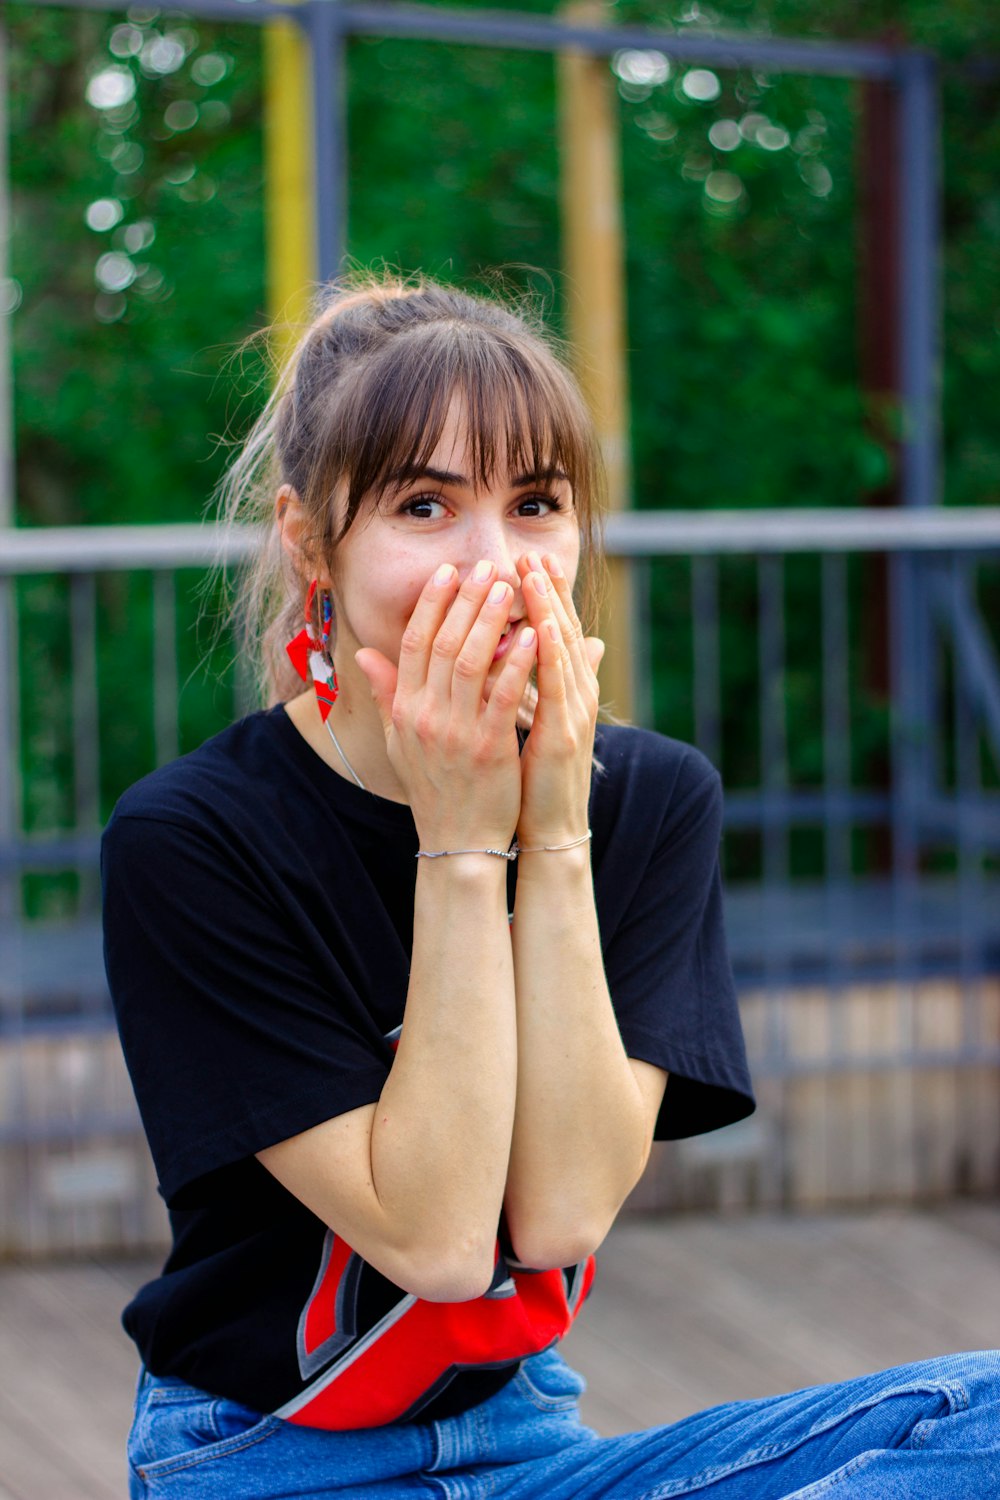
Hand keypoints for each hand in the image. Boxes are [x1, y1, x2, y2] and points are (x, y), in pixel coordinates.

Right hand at [355, 561, 538, 848]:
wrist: (457, 842)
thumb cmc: (434, 789)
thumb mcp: (400, 741)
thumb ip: (387, 694)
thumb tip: (365, 656)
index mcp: (406, 710)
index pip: (413, 642)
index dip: (431, 603)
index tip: (448, 571)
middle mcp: (425, 715)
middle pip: (441, 643)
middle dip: (464, 599)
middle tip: (486, 565)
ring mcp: (455, 731)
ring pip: (470, 661)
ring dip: (490, 620)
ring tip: (509, 587)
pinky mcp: (488, 748)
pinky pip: (503, 695)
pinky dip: (517, 663)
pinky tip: (534, 635)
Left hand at [516, 551, 604, 846]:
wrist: (550, 829)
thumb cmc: (538, 778)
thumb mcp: (543, 723)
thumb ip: (550, 684)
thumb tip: (572, 648)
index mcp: (566, 692)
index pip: (555, 633)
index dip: (547, 596)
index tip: (530, 561)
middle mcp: (576, 696)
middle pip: (562, 631)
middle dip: (548, 591)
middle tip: (532, 552)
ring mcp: (573, 714)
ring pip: (561, 650)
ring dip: (548, 609)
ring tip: (533, 574)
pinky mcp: (563, 735)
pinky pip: (555, 686)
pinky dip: (548, 654)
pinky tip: (537, 627)